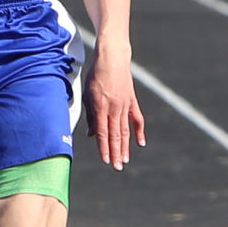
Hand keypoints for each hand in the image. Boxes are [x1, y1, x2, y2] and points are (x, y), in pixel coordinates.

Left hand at [85, 53, 145, 169]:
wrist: (113, 58)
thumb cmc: (96, 75)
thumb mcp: (87, 94)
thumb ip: (90, 116)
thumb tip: (91, 135)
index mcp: (100, 106)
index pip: (102, 132)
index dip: (104, 147)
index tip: (106, 160)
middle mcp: (113, 108)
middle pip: (115, 134)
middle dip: (115, 152)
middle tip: (117, 167)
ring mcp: (125, 105)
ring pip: (125, 130)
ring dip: (125, 147)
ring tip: (125, 160)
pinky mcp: (132, 101)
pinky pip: (137, 119)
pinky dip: (139, 132)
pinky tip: (140, 144)